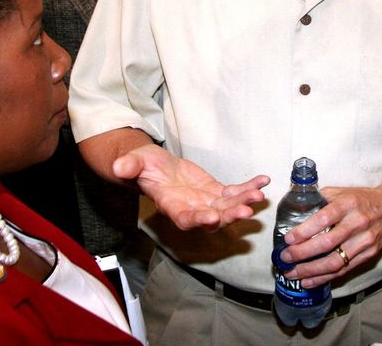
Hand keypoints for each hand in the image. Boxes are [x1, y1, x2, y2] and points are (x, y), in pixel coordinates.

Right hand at [113, 144, 268, 231]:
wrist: (154, 166)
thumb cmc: (142, 166)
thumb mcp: (133, 163)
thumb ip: (128, 167)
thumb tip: (118, 167)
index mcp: (171, 206)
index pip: (186, 218)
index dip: (199, 219)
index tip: (212, 217)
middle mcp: (191, 208)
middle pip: (213, 217)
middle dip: (229, 215)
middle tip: (246, 211)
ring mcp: (206, 201)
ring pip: (228, 206)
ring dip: (244, 201)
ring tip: (258, 194)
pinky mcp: (216, 191)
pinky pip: (235, 191)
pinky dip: (249, 187)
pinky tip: (263, 180)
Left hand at [278, 181, 381, 286]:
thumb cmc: (362, 199)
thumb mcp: (342, 191)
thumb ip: (320, 198)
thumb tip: (295, 207)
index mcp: (348, 204)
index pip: (324, 218)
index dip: (305, 230)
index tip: (288, 239)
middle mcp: (357, 223)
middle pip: (327, 243)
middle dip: (303, 253)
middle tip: (285, 258)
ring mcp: (364, 241)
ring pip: (335, 261)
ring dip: (311, 270)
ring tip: (292, 273)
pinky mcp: (368, 255)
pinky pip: (343, 270)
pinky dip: (324, 277)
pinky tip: (309, 280)